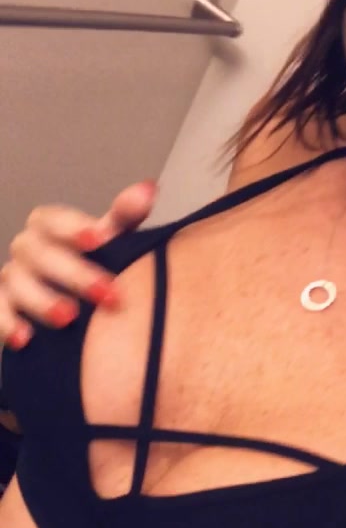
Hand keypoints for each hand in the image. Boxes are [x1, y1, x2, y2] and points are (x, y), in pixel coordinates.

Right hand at [0, 179, 157, 348]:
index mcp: (49, 229)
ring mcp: (12, 278)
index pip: (53, 219)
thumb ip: (124, 218)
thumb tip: (148, 189)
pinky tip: (25, 338)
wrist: (76, 310)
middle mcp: (27, 249)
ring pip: (18, 282)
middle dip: (75, 274)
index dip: (73, 227)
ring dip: (43, 301)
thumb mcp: (112, 242)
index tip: (99, 238)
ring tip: (70, 319)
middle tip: (109, 295)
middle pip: (41, 254)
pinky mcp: (3, 305)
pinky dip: (7, 323)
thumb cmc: (95, 266)